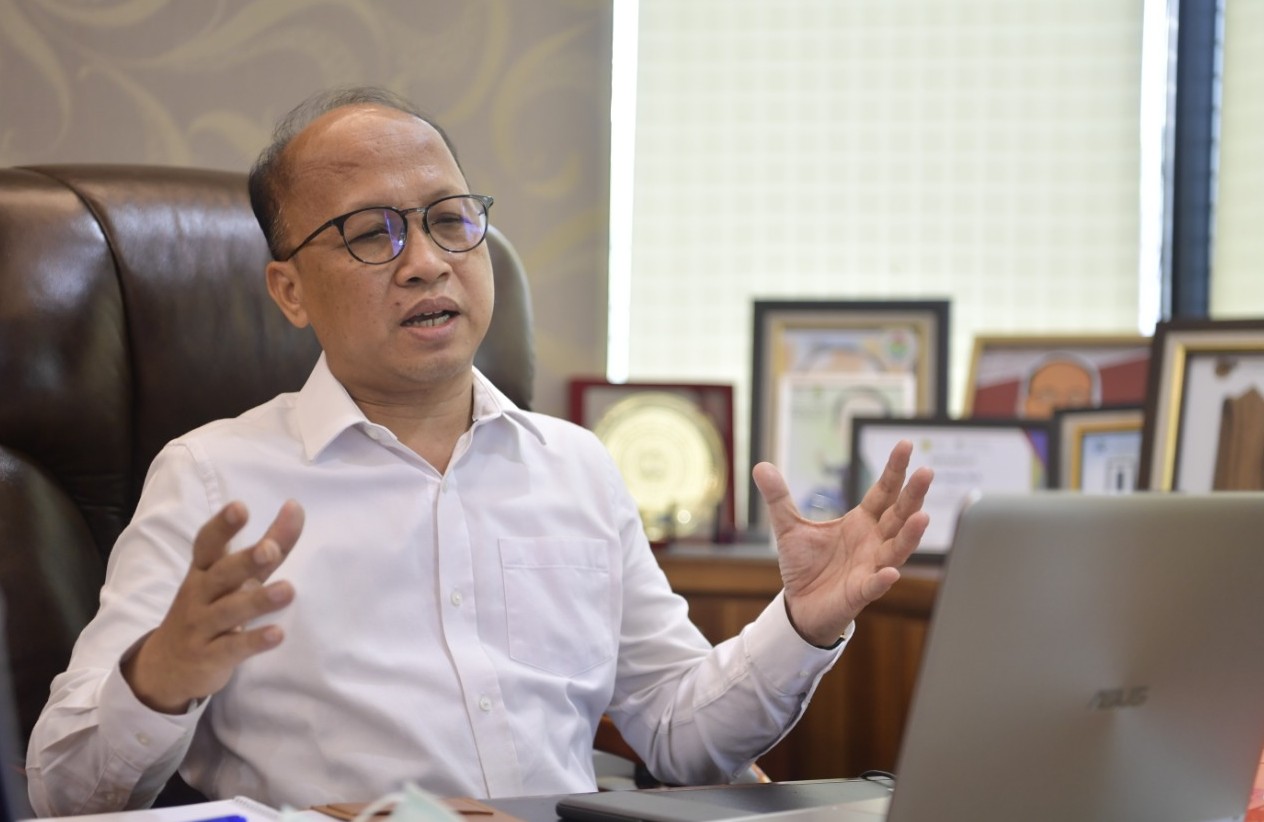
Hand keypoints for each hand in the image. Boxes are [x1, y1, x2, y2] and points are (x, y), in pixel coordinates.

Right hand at [122, 500, 303, 712]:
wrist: (165, 667)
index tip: (240, 507)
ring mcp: (202, 627)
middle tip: (269, 549)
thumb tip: (295, 507)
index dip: (222, 526)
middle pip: (221, 575)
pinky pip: (232, 648)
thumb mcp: (238, 576)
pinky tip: (278, 635)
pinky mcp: (210, 657)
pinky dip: (254, 641)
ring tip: (288, 590)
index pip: (208, 545)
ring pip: (229, 612)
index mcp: (204, 571)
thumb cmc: (210, 608)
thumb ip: (269, 543)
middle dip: (244, 561)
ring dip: (258, 601)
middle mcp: (199, 595)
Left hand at [752, 440, 931, 646]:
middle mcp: (873, 542)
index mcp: (861, 522)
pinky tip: (891, 572)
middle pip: (899, 515)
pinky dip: (883, 579)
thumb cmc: (805, 566)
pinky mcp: (860, 592)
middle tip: (926, 472)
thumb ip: (779, 497)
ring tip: (922, 516)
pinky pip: (875, 585)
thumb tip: (760, 466)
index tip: (905, 444)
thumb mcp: (789, 527)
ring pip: (897, 548)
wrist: (799, 605)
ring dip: (910, 534)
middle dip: (913, 495)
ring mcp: (871, 567)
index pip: (883, 491)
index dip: (894, 470)